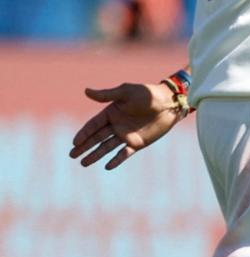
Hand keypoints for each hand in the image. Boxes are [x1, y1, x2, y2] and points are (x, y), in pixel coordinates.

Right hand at [69, 83, 184, 169]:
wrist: (170, 103)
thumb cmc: (148, 94)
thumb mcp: (126, 92)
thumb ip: (107, 95)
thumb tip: (86, 91)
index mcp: (112, 113)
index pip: (93, 125)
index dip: (84, 133)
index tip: (75, 142)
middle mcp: (117, 125)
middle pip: (97, 137)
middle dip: (84, 146)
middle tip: (72, 155)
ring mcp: (126, 135)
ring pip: (107, 147)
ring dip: (95, 155)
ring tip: (83, 163)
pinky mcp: (138, 143)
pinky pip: (124, 153)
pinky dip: (116, 160)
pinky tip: (107, 166)